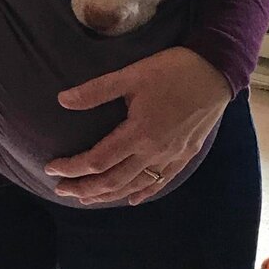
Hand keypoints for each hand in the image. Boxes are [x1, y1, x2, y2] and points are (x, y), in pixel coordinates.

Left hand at [45, 47, 231, 205]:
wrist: (216, 71)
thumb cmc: (172, 70)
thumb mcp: (130, 75)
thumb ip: (96, 91)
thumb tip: (62, 101)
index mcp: (138, 133)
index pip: (97, 161)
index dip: (71, 168)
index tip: (52, 169)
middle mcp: (154, 152)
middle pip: (112, 181)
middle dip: (83, 189)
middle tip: (61, 190)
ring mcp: (172, 156)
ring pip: (134, 186)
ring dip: (108, 195)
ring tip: (87, 198)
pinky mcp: (186, 154)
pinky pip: (161, 181)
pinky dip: (143, 192)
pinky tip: (131, 199)